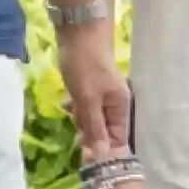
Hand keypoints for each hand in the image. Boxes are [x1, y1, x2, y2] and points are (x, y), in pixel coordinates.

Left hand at [64, 33, 130, 153]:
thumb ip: (94, 129)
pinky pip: (85, 107)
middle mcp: (115, 105)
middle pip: (103, 132)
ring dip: (80, 118)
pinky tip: (68, 101)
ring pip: (91, 120)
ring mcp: (103, 97)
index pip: (116, 140)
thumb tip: (100, 156)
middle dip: (88, 132)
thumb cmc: (85, 67)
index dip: (101, 149)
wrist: (78, 32)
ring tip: (72, 107)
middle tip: (75, 120)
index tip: (83, 153)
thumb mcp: (88, 101)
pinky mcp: (90, 89)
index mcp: (121, 108)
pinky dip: (76, 107)